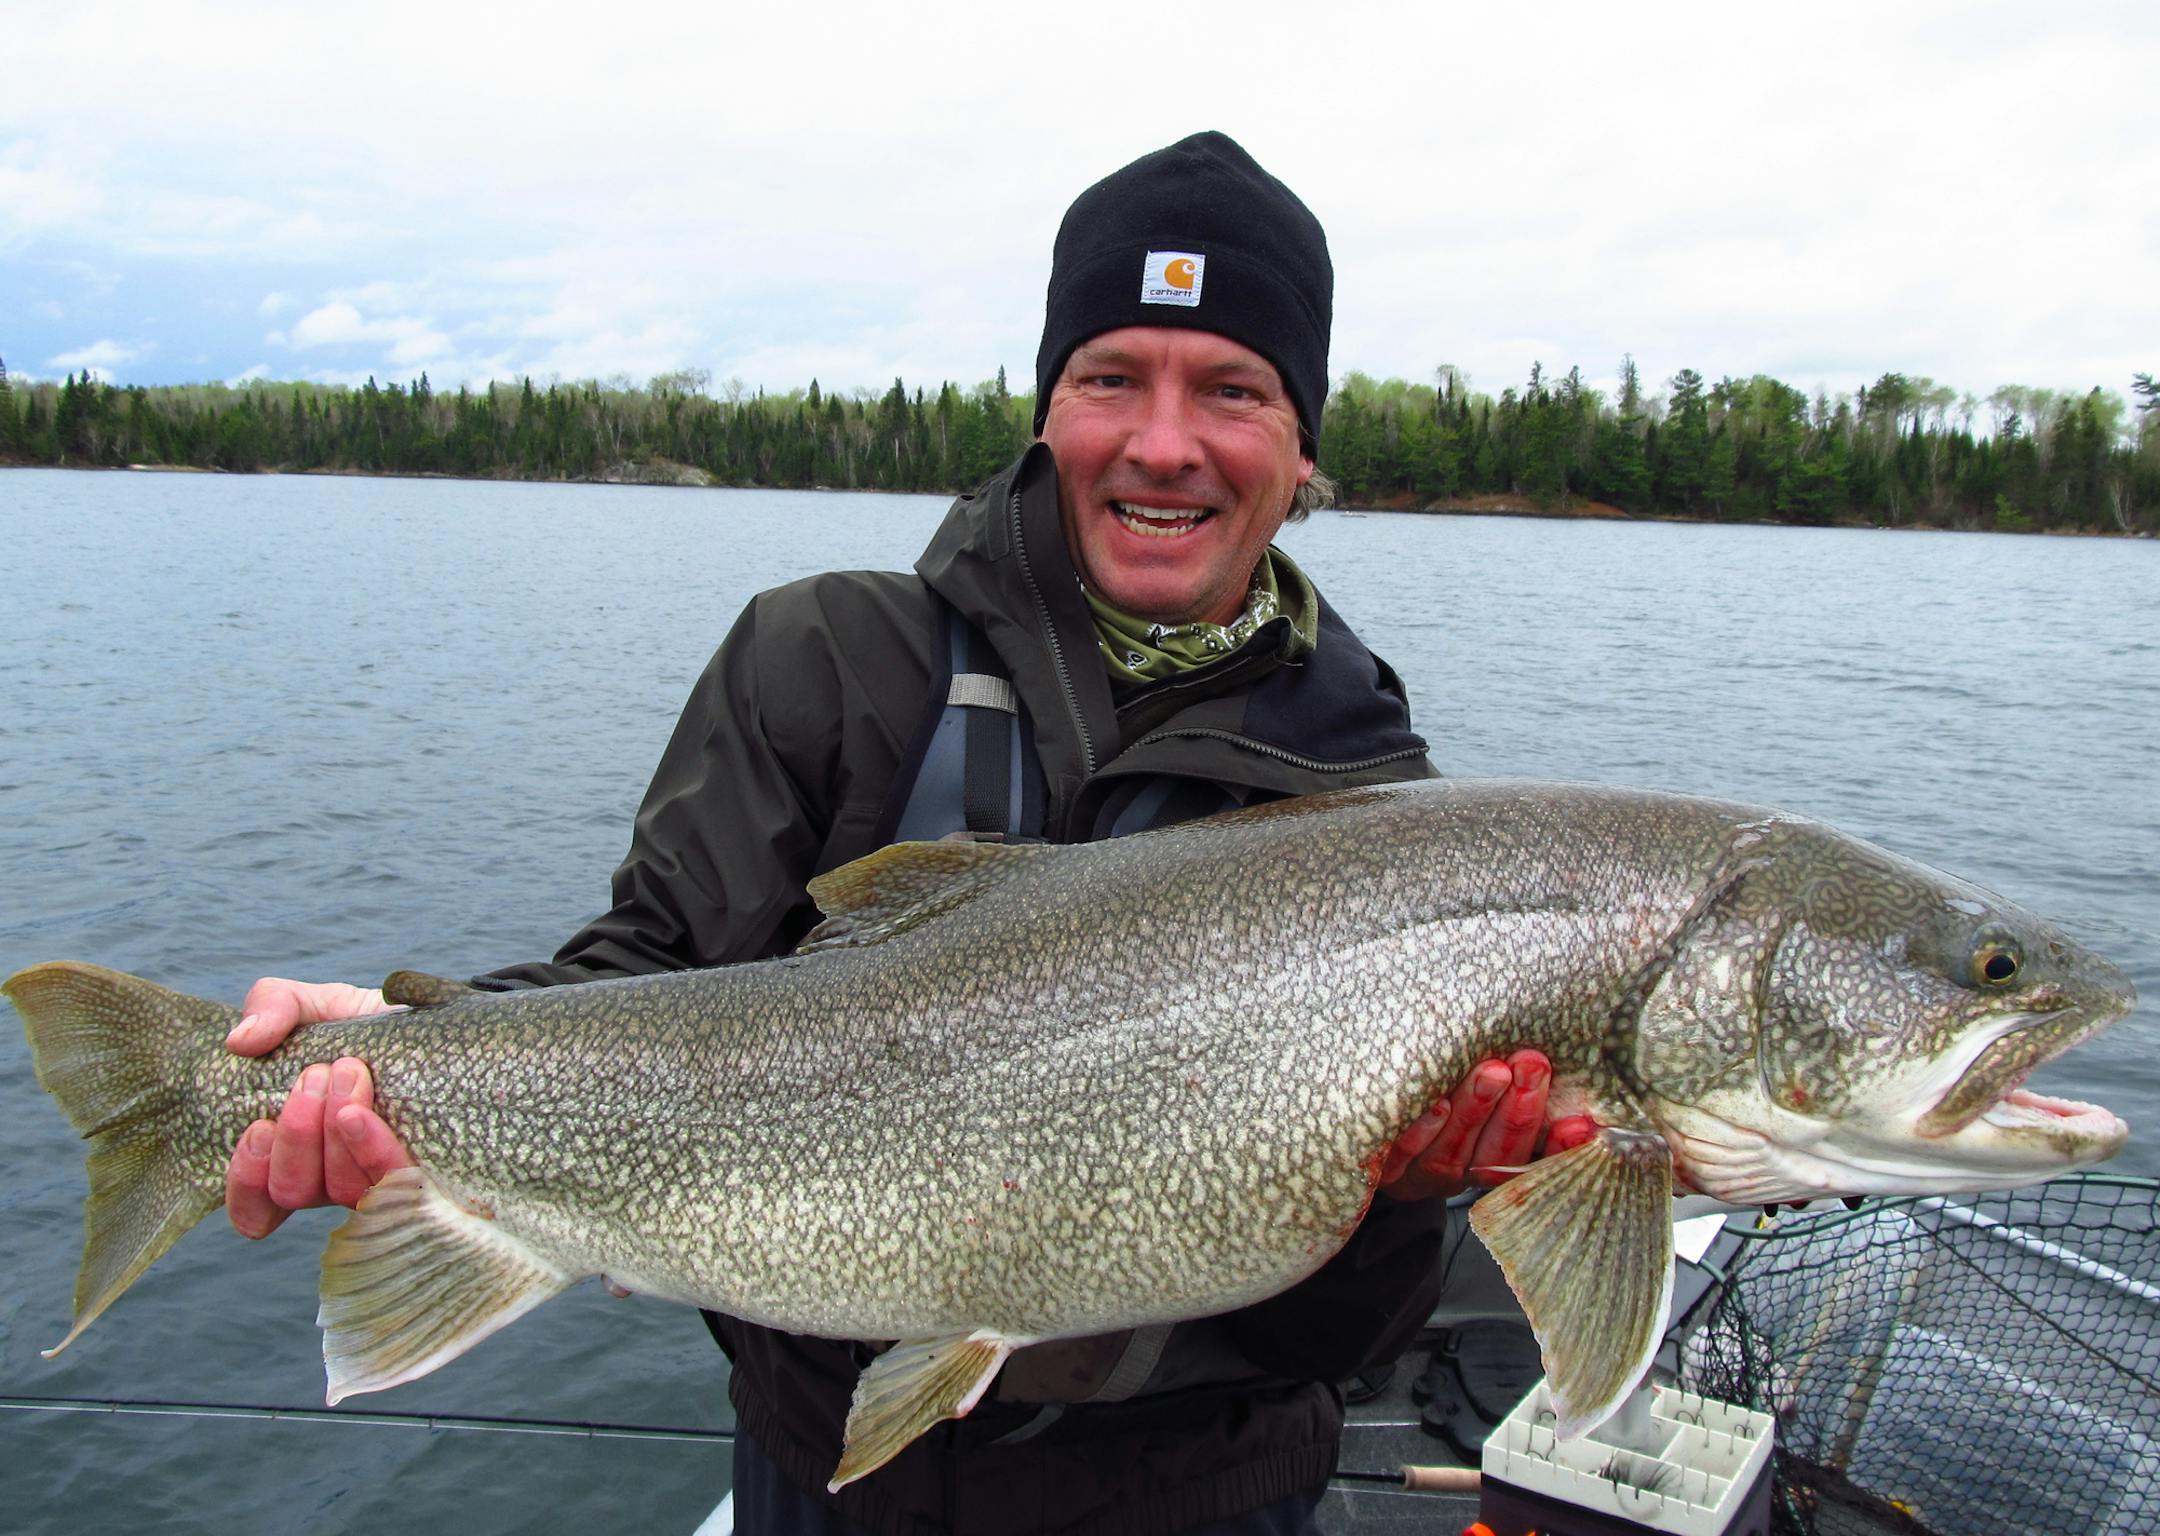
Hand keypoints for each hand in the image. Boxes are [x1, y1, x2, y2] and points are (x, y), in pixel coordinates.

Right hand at [223, 977, 414, 1237]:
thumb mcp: (314, 1005)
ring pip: (342, 1190)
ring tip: (348, 1072)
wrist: (435, 1024)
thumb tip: (240, 1040)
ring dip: (335, 1133)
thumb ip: (273, 1007)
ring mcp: (378, 1179)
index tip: (258, 1126)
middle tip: (315, 1074)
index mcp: (296, 1155)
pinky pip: (395, 1187)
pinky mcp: (424, 1171)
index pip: (256, 1209)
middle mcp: (332, 1179)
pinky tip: (361, 1114)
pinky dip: (371, 1150)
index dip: (247, 1180)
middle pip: (294, 1191)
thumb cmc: (363, 1026)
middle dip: (296, 1133)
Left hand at [1378, 1050, 1572, 1202]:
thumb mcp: (1480, 1110)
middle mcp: (1460, 1173)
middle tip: (1532, 1065)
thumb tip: (1566, 1076)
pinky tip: (1436, 1103)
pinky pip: (1404, 1151)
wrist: (1363, 1132)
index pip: (1534, 1161)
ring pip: (1453, 1148)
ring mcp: (1420, 1174)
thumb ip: (1518, 1096)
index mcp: (1491, 1164)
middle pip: (1496, 1152)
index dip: (1560, 1148)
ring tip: (1492, 1071)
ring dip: (1476, 1108)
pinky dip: (1423, 1128)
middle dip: (1519, 1109)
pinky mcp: (1381, 1167)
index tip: (1580, 1123)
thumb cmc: (1435, 1108)